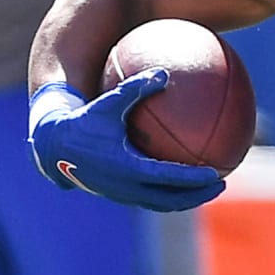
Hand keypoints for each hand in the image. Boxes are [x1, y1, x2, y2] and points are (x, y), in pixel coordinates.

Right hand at [27, 70, 225, 211]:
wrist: (52, 147)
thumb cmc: (82, 121)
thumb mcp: (107, 103)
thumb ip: (135, 88)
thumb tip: (163, 72)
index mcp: (124, 167)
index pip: (166, 177)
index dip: (191, 179)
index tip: (214, 173)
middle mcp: (123, 186)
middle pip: (168, 199)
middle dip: (196, 195)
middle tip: (221, 184)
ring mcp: (120, 194)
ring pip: (160, 203)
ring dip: (185, 199)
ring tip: (208, 188)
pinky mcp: (118, 193)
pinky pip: (150, 198)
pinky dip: (169, 193)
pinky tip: (184, 179)